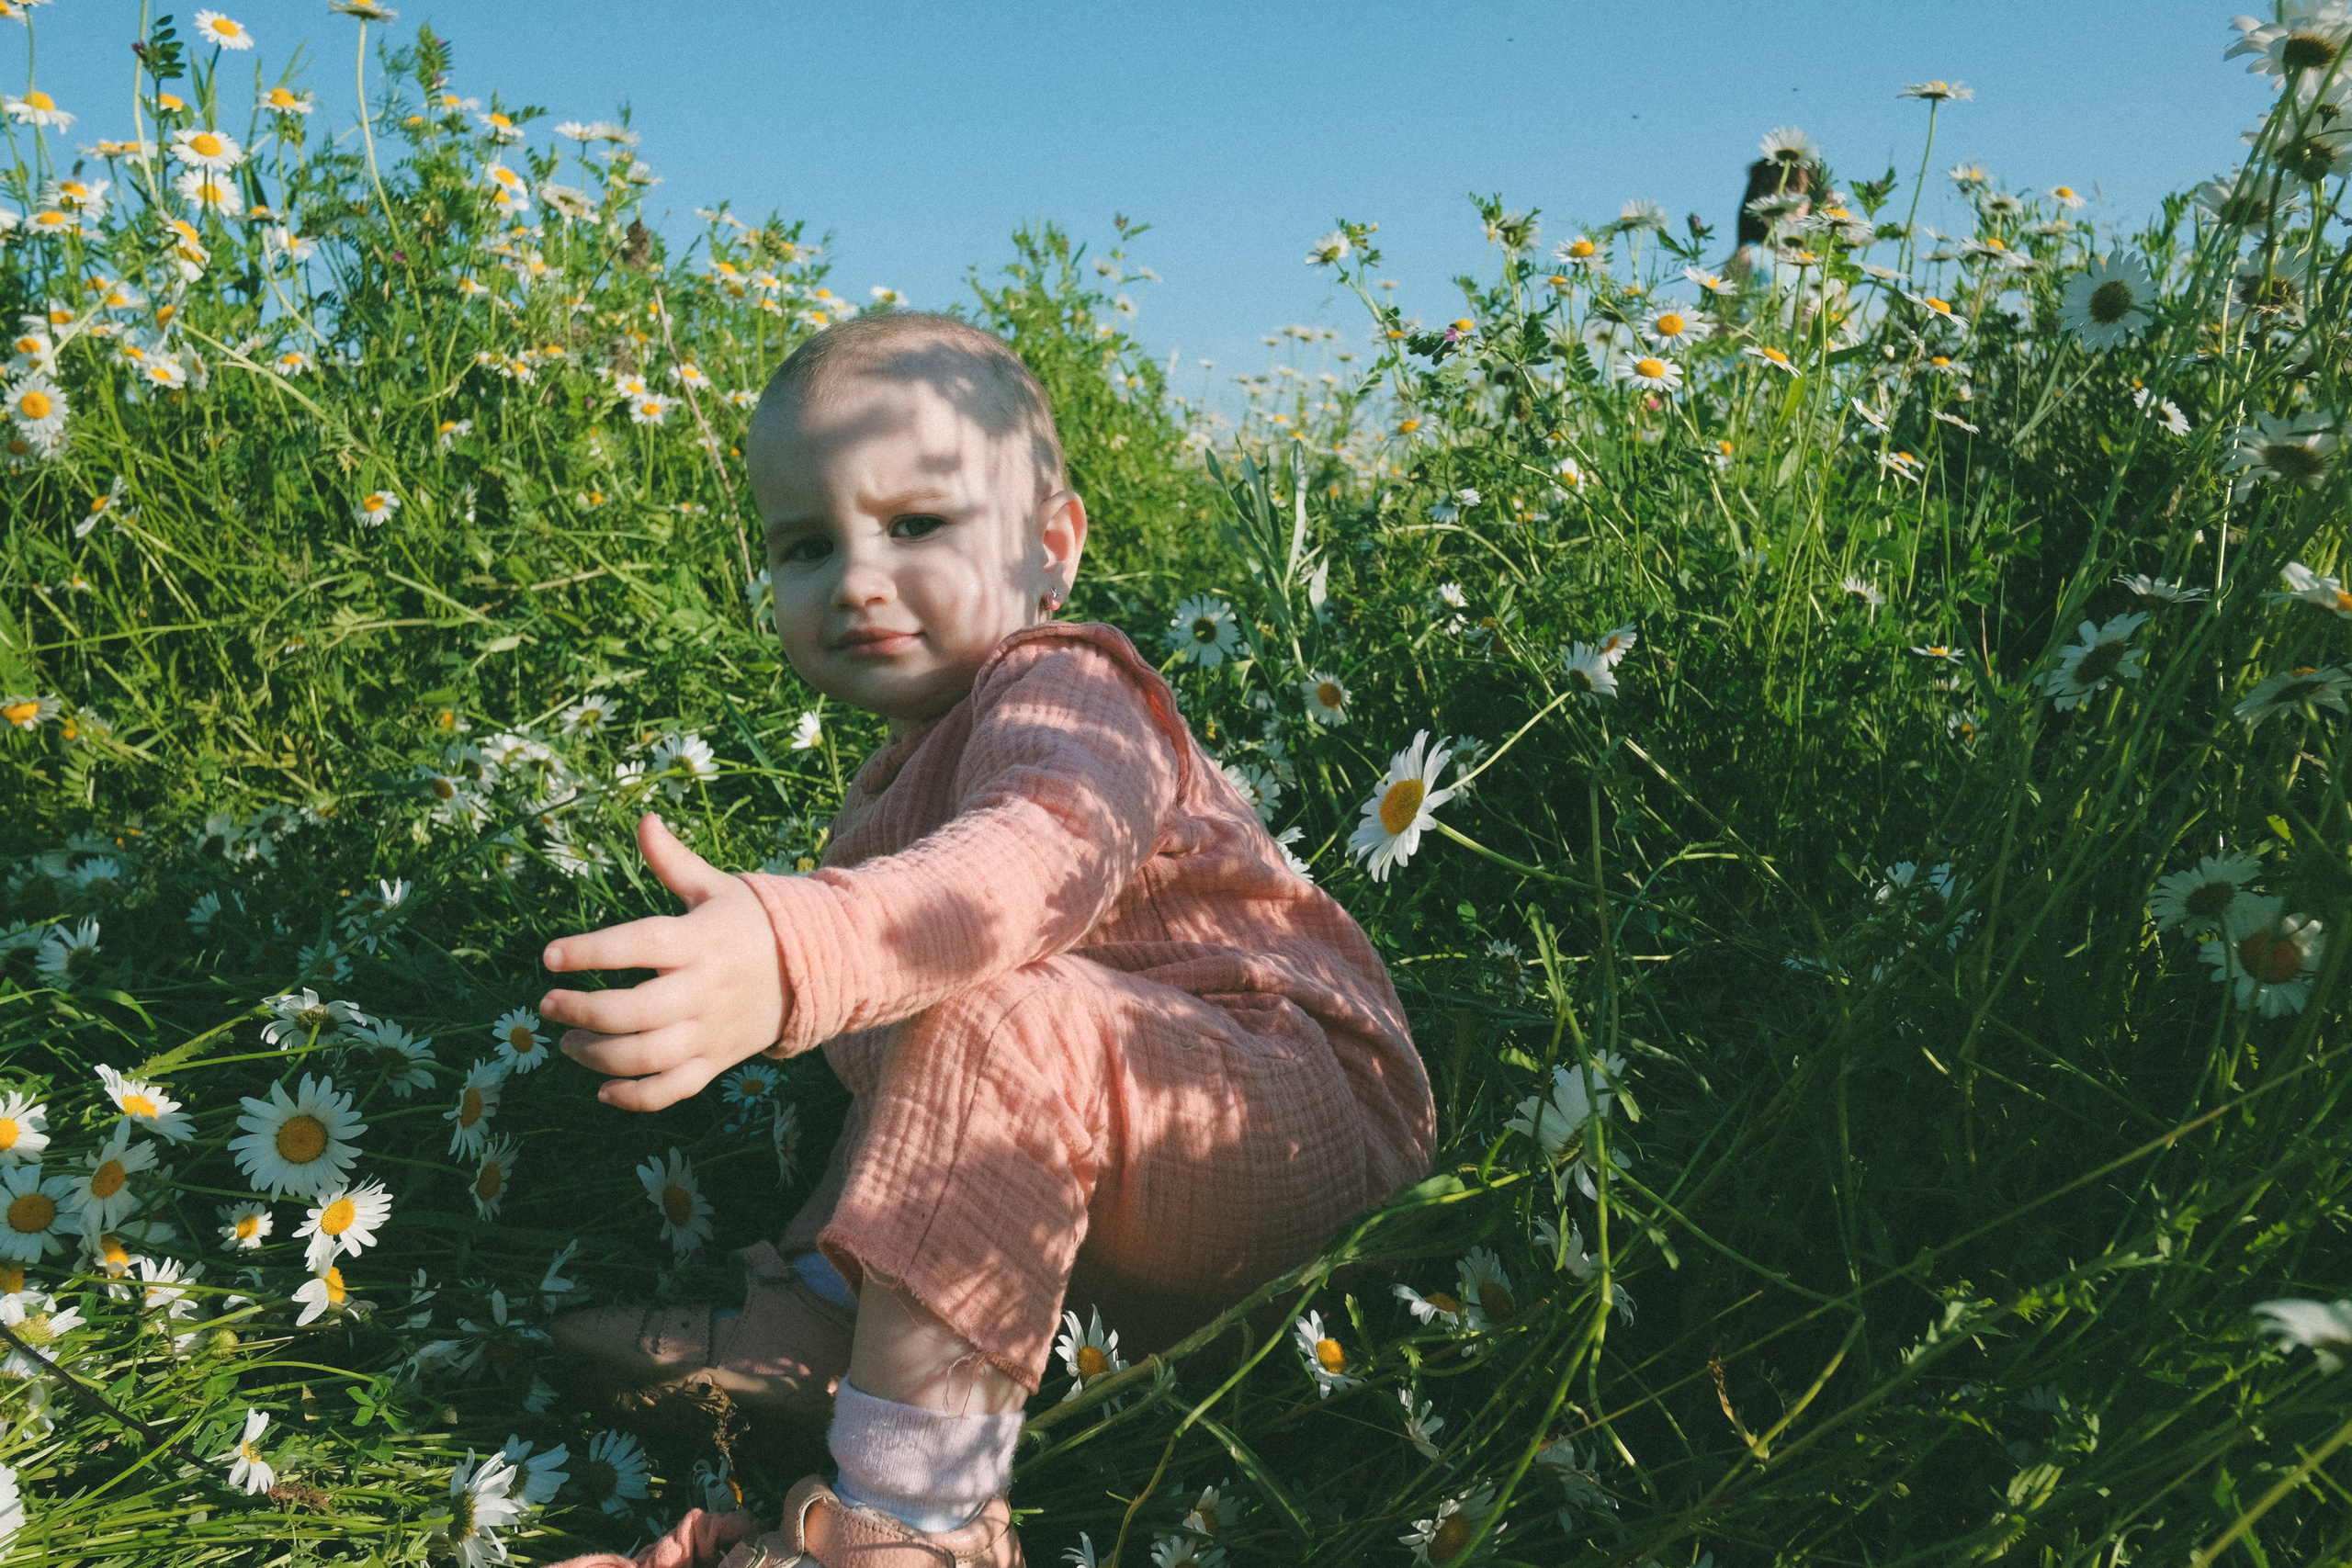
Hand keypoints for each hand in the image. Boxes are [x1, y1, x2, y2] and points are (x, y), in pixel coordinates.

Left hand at [541, 813, 784, 1111]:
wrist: (813, 970)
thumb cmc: (748, 923)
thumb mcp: (715, 888)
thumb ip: (673, 861)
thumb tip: (643, 820)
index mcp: (700, 940)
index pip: (639, 945)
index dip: (591, 951)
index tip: (550, 956)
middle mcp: (704, 989)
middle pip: (635, 1011)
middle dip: (582, 1011)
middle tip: (548, 1005)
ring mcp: (711, 1029)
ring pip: (647, 1056)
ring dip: (597, 1055)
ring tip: (567, 1042)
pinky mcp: (717, 1060)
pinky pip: (674, 1089)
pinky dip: (636, 1097)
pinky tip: (603, 1090)